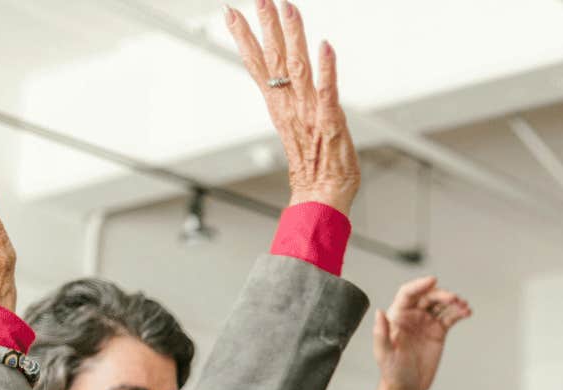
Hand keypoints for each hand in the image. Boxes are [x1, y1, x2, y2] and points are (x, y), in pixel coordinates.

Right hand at [225, 0, 358, 214]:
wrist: (321, 198)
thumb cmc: (315, 169)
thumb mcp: (299, 131)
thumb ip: (295, 107)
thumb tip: (290, 89)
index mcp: (281, 106)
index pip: (258, 65)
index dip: (245, 38)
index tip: (233, 13)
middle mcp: (291, 105)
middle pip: (274, 59)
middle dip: (266, 25)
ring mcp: (309, 112)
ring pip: (297, 66)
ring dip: (293, 36)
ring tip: (287, 8)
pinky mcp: (330, 122)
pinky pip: (328, 91)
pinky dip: (327, 69)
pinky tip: (325, 46)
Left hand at [372, 276, 470, 389]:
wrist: (408, 387)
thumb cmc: (392, 371)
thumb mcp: (384, 353)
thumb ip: (381, 333)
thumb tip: (379, 312)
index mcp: (397, 316)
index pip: (408, 293)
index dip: (419, 285)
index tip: (433, 280)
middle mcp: (412, 316)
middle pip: (427, 296)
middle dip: (441, 294)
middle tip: (453, 298)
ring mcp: (426, 323)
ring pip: (440, 305)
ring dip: (452, 302)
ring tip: (462, 305)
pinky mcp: (438, 332)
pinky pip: (450, 317)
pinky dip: (458, 313)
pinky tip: (466, 312)